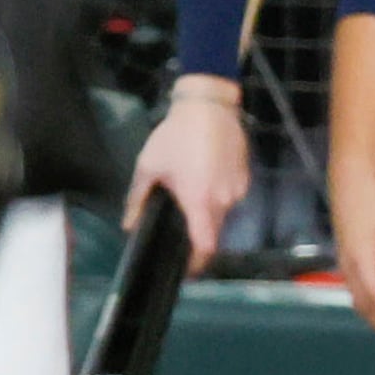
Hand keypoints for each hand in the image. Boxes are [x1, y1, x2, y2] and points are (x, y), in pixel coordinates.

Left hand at [126, 80, 251, 271]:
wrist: (209, 106)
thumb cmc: (176, 137)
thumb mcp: (148, 167)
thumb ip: (138, 199)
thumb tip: (129, 224)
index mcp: (200, 200)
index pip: (205, 244)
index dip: (197, 261)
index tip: (186, 268)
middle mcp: (224, 199)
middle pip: (214, 230)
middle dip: (199, 232)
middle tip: (180, 222)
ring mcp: (238, 187)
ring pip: (223, 212)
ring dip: (209, 211)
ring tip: (191, 191)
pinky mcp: (245, 174)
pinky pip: (231, 195)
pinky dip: (218, 194)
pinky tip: (205, 176)